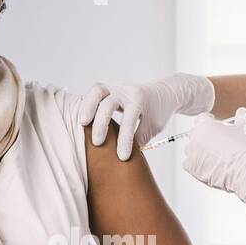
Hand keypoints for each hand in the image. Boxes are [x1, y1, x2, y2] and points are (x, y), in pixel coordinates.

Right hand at [79, 73, 214, 159]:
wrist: (164, 93)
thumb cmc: (158, 113)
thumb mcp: (154, 127)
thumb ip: (139, 138)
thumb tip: (122, 155)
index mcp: (141, 100)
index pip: (130, 120)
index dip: (125, 139)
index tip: (122, 157)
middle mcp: (127, 91)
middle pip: (109, 103)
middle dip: (101, 123)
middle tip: (97, 143)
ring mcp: (116, 87)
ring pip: (97, 91)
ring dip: (88, 107)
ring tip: (81, 124)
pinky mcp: (109, 88)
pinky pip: (94, 93)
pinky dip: (87, 103)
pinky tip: (82, 117)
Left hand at [183, 110, 245, 226]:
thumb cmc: (245, 150)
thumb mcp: (244, 129)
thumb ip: (240, 118)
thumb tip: (242, 112)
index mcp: (205, 125)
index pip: (202, 118)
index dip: (209, 120)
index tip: (214, 123)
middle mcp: (195, 138)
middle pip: (196, 133)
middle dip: (205, 136)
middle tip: (217, 141)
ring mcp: (192, 154)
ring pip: (192, 149)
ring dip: (200, 150)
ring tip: (214, 155)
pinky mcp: (192, 169)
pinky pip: (190, 164)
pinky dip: (197, 164)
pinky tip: (209, 165)